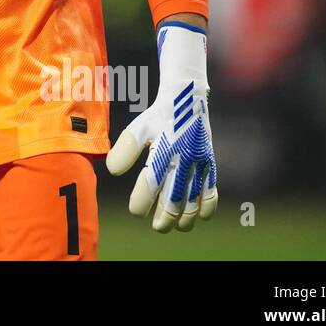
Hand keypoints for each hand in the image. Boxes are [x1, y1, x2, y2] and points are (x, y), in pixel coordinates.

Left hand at [106, 22, 217, 231]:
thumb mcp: (138, 128)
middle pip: (174, 198)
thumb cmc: (158, 117)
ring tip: (176, 225)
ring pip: (194, 199)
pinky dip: (207, 206)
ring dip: (186, 216)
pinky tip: (200, 215)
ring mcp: (199, 162)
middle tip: (157, 226)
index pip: (150, 183)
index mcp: (163, 149)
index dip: (141, 201)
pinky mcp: (210, 163)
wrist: (187, 99)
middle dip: (165, 217)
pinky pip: (211, 190)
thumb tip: (113, 171)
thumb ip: (125, 149)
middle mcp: (183, 158)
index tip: (135, 211)